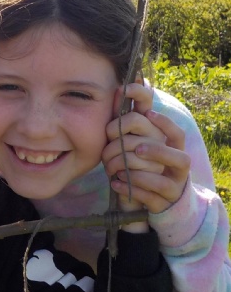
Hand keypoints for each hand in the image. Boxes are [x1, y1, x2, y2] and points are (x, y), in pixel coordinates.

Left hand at [103, 83, 189, 213]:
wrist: (148, 198)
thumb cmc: (138, 163)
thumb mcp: (133, 140)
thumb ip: (128, 119)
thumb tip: (120, 89)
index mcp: (172, 146)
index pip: (175, 132)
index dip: (163, 122)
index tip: (148, 114)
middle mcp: (177, 162)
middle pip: (161, 149)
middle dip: (132, 147)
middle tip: (114, 149)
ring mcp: (174, 183)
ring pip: (156, 174)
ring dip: (131, 170)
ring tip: (115, 169)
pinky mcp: (164, 202)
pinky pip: (147, 195)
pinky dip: (128, 188)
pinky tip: (115, 183)